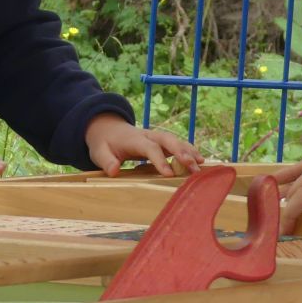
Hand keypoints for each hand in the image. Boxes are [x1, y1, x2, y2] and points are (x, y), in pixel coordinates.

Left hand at [85, 113, 203, 176]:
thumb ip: (106, 161)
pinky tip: (200, 160)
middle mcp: (149, 136)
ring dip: (189, 151)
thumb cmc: (104, 143)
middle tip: (193, 166)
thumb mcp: (99, 152)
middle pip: (168, 141)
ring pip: (176, 141)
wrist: (107, 128)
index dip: (160, 160)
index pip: (150, 149)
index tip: (169, 174)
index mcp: (135, 139)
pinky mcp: (160, 142)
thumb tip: (114, 171)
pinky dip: (189, 151)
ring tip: (202, 164)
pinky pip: (177, 145)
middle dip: (182, 152)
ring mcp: (156, 137)